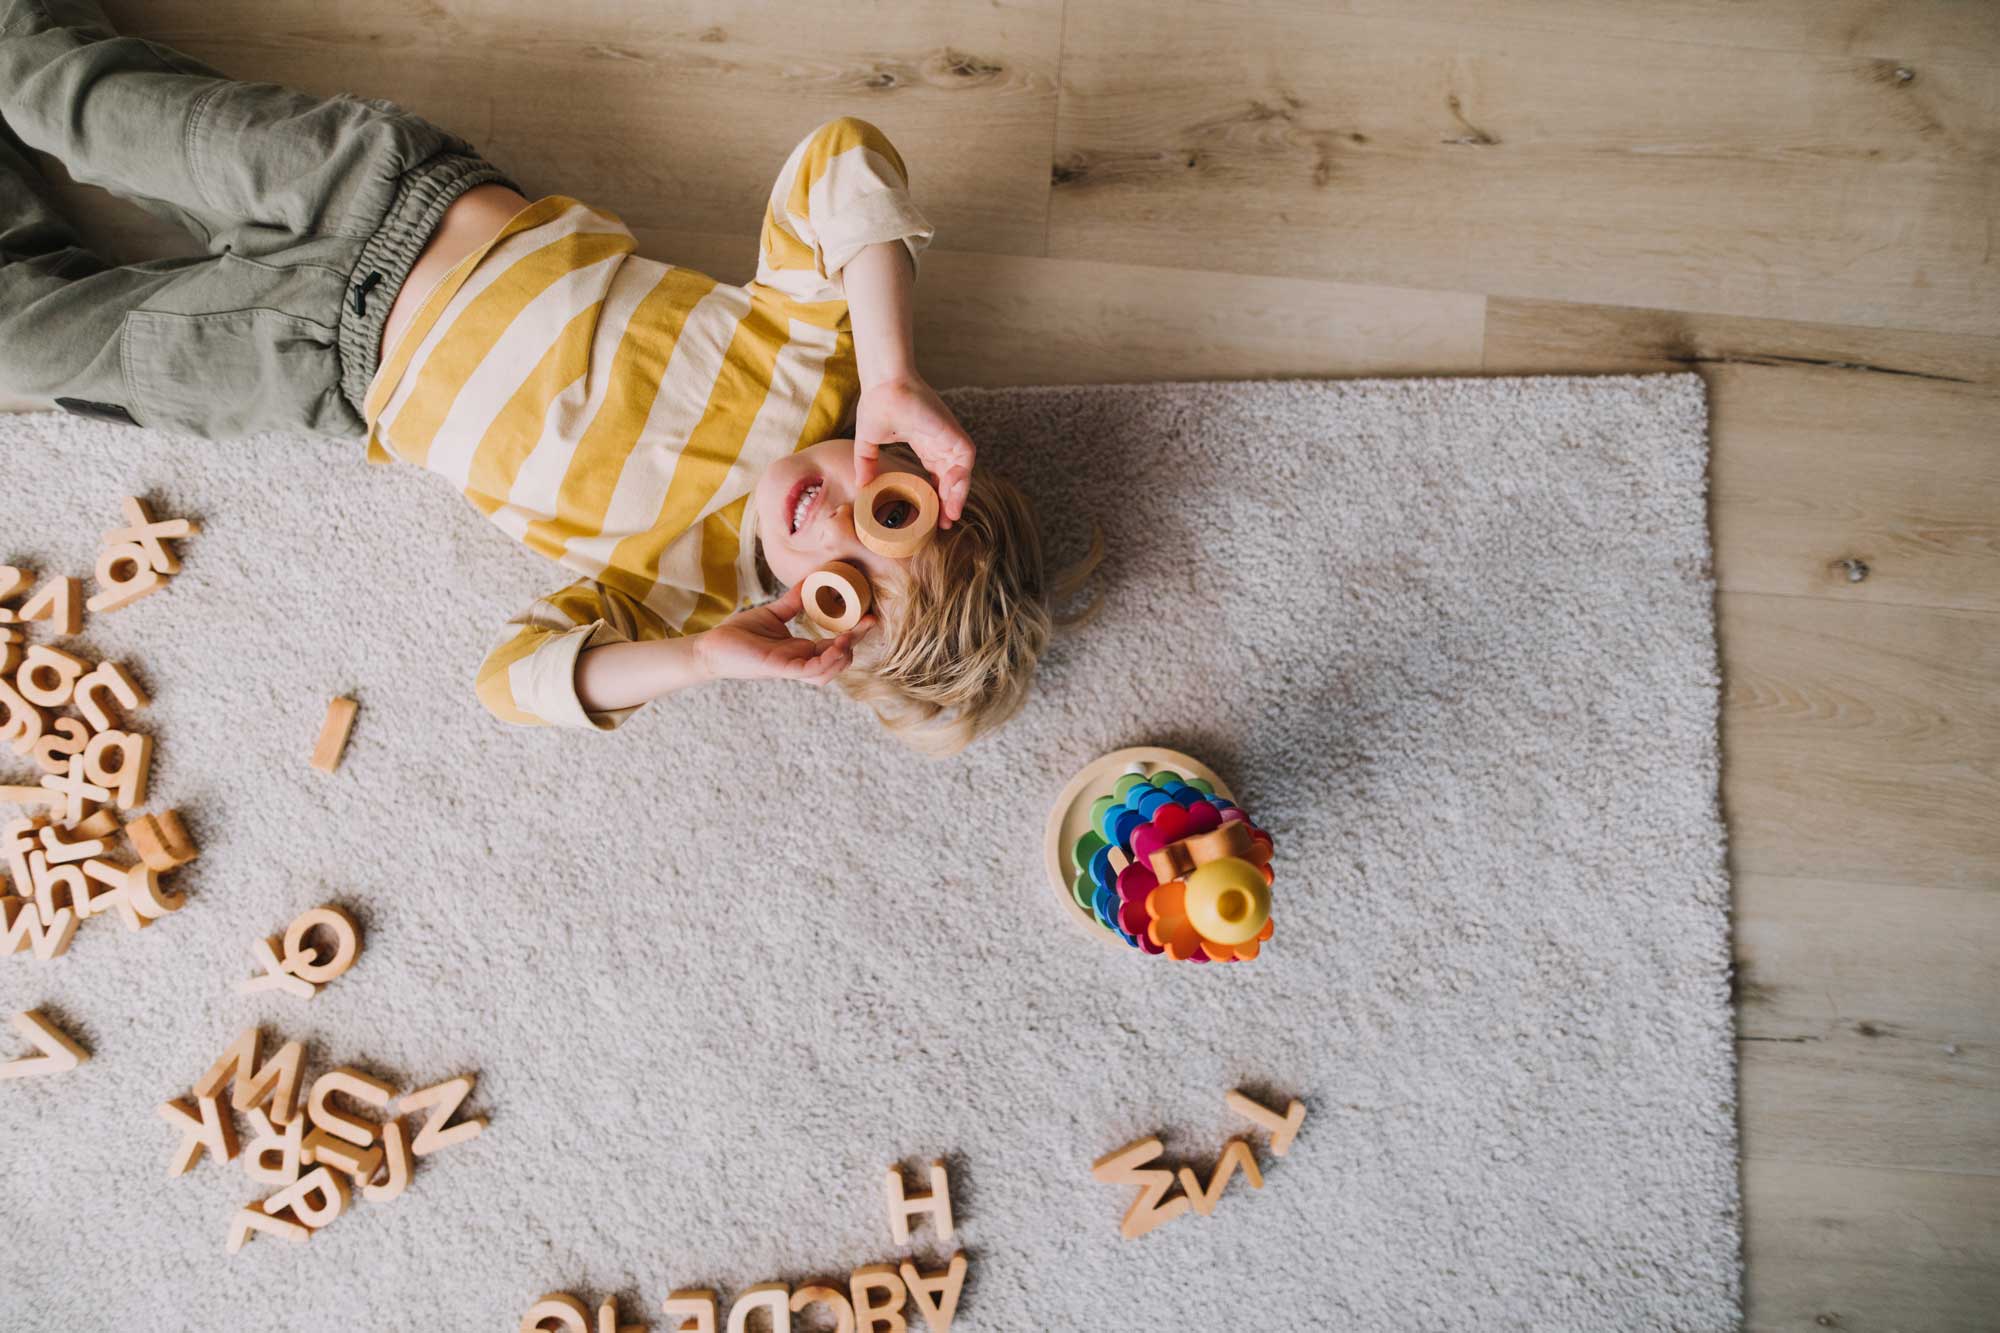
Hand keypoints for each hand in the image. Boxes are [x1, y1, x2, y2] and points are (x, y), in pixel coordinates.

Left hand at [694, 583, 874, 685]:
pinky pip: (811, 671)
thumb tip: (810, 581)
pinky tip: (837, 646)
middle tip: (868, 622)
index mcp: (801, 650)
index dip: (854, 634)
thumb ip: (793, 602)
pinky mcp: (780, 669)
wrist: (711, 646)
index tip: (867, 616)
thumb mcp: (773, 614)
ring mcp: (791, 668)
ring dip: (844, 656)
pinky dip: (827, 661)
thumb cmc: (738, 634)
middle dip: (856, 643)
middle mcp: (800, 661)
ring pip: (829, 671)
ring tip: (850, 637)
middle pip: (839, 660)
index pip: (835, 647)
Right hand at [853, 373, 974, 526]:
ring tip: (949, 516)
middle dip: (950, 502)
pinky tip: (951, 494)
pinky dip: (962, 478)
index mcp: (924, 444)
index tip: (931, 516)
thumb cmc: (876, 404)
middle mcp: (939, 442)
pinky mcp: (952, 432)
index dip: (935, 496)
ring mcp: (947, 437)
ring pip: (962, 473)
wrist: (883, 386)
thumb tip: (860, 486)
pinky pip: (966, 459)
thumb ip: (866, 463)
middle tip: (944, 524)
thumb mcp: (868, 442)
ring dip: (957, 495)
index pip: (937, 475)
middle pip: (951, 479)